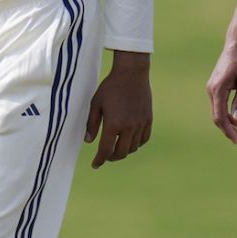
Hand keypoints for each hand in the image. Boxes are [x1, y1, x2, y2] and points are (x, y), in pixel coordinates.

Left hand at [85, 51, 152, 168]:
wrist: (132, 73)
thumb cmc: (110, 87)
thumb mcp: (96, 103)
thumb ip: (91, 124)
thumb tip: (88, 141)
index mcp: (113, 124)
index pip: (105, 150)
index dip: (99, 160)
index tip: (95, 164)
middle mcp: (128, 127)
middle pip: (120, 153)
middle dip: (111, 157)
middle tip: (106, 156)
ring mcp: (140, 123)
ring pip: (133, 148)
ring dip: (124, 151)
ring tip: (117, 147)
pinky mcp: (148, 119)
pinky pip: (144, 139)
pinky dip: (137, 144)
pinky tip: (130, 141)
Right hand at [206, 40, 236, 144]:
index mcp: (218, 89)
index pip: (219, 117)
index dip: (228, 131)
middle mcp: (212, 90)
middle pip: (217, 116)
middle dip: (228, 130)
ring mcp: (212, 88)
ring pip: (217, 111)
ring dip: (227, 124)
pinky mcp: (216, 86)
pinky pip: (219, 105)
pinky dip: (226, 115)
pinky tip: (235, 121)